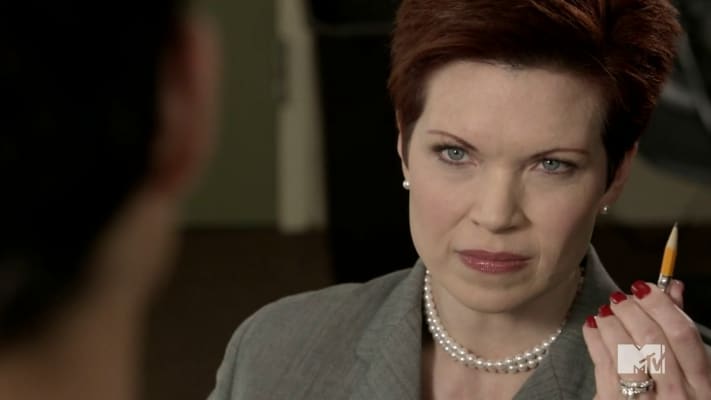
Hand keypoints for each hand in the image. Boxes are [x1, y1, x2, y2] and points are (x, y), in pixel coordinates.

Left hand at [582, 280, 710, 398]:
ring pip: (624, 353)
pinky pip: (602, 367)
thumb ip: (682, 327)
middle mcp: (677, 395)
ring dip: (610, 325)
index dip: (661, 304)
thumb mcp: (691, 368)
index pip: (682, 334)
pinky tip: (593, 326)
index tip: (643, 287)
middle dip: (631, 312)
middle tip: (619, 297)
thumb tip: (673, 286)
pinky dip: (594, 340)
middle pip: (651, 340)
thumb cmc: (678, 395)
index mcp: (703, 384)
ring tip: (605, 311)